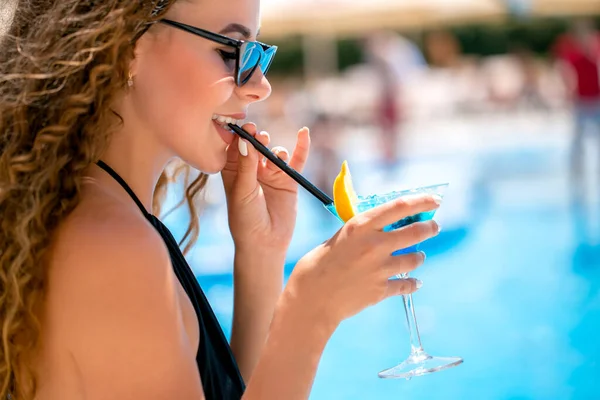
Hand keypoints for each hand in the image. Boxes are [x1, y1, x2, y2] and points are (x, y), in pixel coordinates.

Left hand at [221, 123, 309, 252]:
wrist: (265, 242)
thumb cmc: (246, 219)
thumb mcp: (243, 191)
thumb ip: (246, 165)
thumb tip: (246, 139)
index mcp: (234, 171)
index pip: (235, 146)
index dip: (240, 135)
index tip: (245, 127)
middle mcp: (252, 170)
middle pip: (256, 145)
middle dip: (258, 138)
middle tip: (260, 136)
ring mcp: (271, 174)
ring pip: (274, 152)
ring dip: (274, 149)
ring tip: (275, 156)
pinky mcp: (288, 180)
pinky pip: (296, 160)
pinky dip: (301, 147)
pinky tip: (304, 133)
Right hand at [286, 194, 440, 325]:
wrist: (311, 298)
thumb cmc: (319, 263)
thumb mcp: (340, 237)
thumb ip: (363, 231)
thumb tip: (384, 223)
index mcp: (361, 226)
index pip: (400, 207)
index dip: (421, 201)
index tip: (434, 199)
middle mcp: (374, 245)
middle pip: (415, 232)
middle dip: (430, 228)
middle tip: (434, 226)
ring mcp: (380, 269)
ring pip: (415, 258)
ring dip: (419, 256)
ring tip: (419, 255)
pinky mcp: (381, 290)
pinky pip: (406, 284)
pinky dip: (412, 283)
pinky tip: (415, 282)